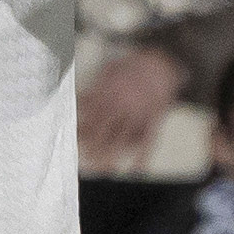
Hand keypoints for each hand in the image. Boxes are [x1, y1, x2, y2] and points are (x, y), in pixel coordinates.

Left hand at [79, 42, 185, 170]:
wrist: (163, 62)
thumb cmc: (133, 65)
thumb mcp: (109, 68)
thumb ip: (94, 85)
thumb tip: (75, 99)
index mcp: (109, 90)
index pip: (88, 113)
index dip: (79, 125)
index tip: (70, 137)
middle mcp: (122, 104)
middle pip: (102, 128)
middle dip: (90, 143)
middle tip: (81, 156)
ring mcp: (139, 113)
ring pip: (122, 138)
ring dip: (110, 154)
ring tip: (100, 169)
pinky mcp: (154, 120)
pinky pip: (148, 142)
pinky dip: (143, 158)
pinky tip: (135, 171)